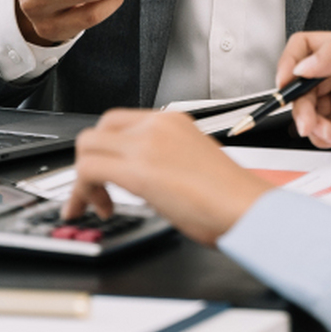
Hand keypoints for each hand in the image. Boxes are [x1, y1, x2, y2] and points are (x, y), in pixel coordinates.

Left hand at [66, 110, 272, 245]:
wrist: (247, 208)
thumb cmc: (231, 196)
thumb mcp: (193, 163)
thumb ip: (163, 160)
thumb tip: (142, 177)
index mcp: (173, 122)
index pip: (119, 122)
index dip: (105, 150)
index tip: (105, 175)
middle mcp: (156, 125)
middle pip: (97, 130)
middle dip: (88, 162)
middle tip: (94, 191)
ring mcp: (145, 144)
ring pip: (86, 146)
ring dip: (83, 179)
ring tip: (97, 205)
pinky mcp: (138, 169)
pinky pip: (88, 169)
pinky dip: (83, 191)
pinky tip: (101, 209)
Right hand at [277, 33, 330, 157]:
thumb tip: (304, 64)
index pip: (305, 48)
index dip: (290, 63)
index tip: (286, 82)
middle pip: (302, 84)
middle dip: (299, 103)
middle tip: (307, 118)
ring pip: (309, 110)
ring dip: (310, 123)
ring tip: (325, 131)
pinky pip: (323, 131)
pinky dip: (322, 136)